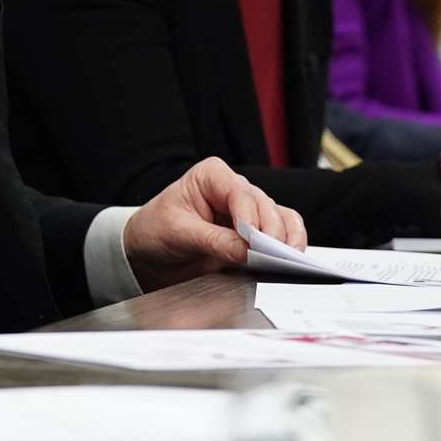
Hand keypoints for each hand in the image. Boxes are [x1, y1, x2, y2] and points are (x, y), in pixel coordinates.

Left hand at [123, 156, 306, 291]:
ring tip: (285, 263)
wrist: (150, 251)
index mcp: (212, 176)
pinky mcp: (257, 234)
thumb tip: (248, 251)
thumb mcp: (178, 234)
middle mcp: (235, 189)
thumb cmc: (156, 230)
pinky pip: (285, 234)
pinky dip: (290, 248)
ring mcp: (249, 211)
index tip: (254, 242)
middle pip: (265, 207)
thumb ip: (214, 241)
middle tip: (271, 259)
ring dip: (287, 241)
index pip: (240, 194)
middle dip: (271, 234)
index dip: (250, 218)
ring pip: (282, 219)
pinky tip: (288, 264)